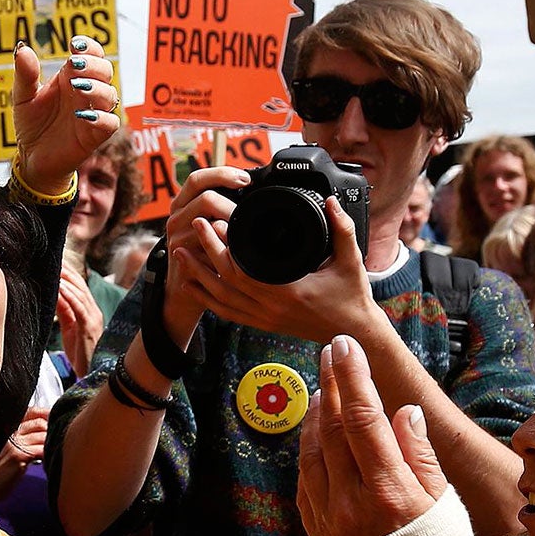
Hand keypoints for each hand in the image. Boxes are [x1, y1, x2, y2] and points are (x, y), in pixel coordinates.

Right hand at [0, 407, 48, 507]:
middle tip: (61, 437)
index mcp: (9, 431)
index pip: (30, 413)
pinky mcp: (18, 456)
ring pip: (42, 435)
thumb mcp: (9, 452)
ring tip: (58, 450)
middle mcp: (11, 434)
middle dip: (53, 428)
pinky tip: (50, 462)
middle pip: (39, 422)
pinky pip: (41, 450)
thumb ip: (23, 442)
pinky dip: (49, 454)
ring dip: (53, 442)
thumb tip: (44, 437)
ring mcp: (14, 444)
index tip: (56, 418)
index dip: (45, 413)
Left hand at [10, 40, 117, 192]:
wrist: (32, 157)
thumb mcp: (23, 98)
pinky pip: (110, 123)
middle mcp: (85, 92)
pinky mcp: (95, 135)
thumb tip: (22, 48)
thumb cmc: (32, 125)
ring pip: (110, 95)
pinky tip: (82, 116)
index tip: (74, 45)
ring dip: (96, 88)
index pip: (91, 55)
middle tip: (74, 66)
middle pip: (105, 70)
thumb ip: (25, 74)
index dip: (89, 47)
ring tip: (77, 87)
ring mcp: (92, 113)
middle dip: (93, 65)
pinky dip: (101, 118)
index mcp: (70, 77)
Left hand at [56, 266, 105, 378]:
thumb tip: (54, 294)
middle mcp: (93, 311)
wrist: (90, 373)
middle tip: (54, 259)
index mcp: (89, 311)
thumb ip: (63, 310)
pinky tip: (61, 287)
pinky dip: (70, 296)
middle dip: (67, 272)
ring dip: (67, 280)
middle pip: (80, 285)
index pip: (79, 286)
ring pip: (80, 294)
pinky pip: (79, 308)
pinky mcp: (88, 327)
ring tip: (55, 270)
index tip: (56, 261)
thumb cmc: (80, 352)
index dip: (69, 273)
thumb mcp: (69, 327)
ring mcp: (93, 318)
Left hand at [172, 188, 380, 345]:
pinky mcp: (263, 325)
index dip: (223, 247)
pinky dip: (207, 300)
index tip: (213, 222)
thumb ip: (342, 229)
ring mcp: (264, 319)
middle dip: (204, 253)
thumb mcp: (352, 260)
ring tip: (180, 254)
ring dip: (198, 276)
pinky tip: (193, 286)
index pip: (243, 269)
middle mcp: (270, 308)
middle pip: (225, 281)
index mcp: (287, 291)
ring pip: (220, 299)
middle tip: (194, 226)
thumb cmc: (353, 297)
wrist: (354, 333)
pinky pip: (228, 313)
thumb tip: (331, 202)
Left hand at [297, 335, 446, 535]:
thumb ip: (421, 455)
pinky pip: (306, 483)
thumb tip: (403, 411)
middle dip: (331, 384)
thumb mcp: (445, 506)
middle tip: (331, 353)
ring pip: (312, 453)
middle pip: (333, 429)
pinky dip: (309, 452)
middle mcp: (352, 506)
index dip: (352, 377)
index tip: (346, 346)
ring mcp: (330, 523)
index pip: (363, 419)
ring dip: (315, 415)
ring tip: (323, 388)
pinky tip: (317, 434)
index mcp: (390, 493)